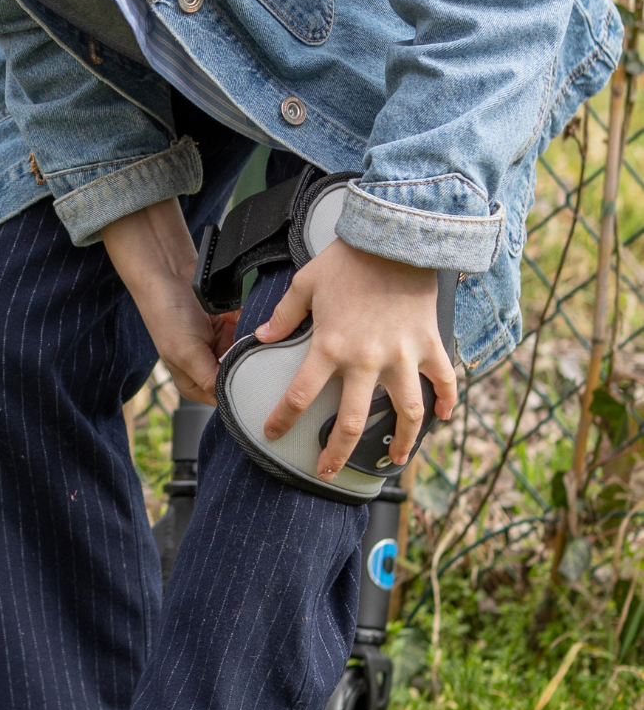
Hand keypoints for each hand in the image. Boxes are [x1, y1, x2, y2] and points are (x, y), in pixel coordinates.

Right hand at [101, 200, 238, 403]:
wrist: (167, 272)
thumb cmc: (167, 313)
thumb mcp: (186, 353)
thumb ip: (210, 379)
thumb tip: (235, 399)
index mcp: (194, 384)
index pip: (227, 397)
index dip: (245, 389)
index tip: (262, 378)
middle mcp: (208, 367)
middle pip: (242, 374)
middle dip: (251, 360)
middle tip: (256, 349)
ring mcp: (219, 346)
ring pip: (250, 352)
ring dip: (251, 339)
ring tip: (246, 327)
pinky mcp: (228, 326)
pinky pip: (250, 331)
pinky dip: (249, 322)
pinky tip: (237, 314)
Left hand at [258, 239, 456, 478]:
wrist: (397, 238)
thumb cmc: (348, 260)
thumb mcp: (305, 284)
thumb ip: (283, 315)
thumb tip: (261, 337)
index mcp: (330, 346)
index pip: (299, 395)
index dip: (283, 419)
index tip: (272, 434)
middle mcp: (366, 360)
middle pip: (349, 422)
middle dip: (336, 453)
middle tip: (327, 472)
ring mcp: (402, 356)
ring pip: (406, 413)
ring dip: (402, 442)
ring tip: (393, 461)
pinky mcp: (430, 345)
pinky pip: (444, 381)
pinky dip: (447, 402)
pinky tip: (443, 418)